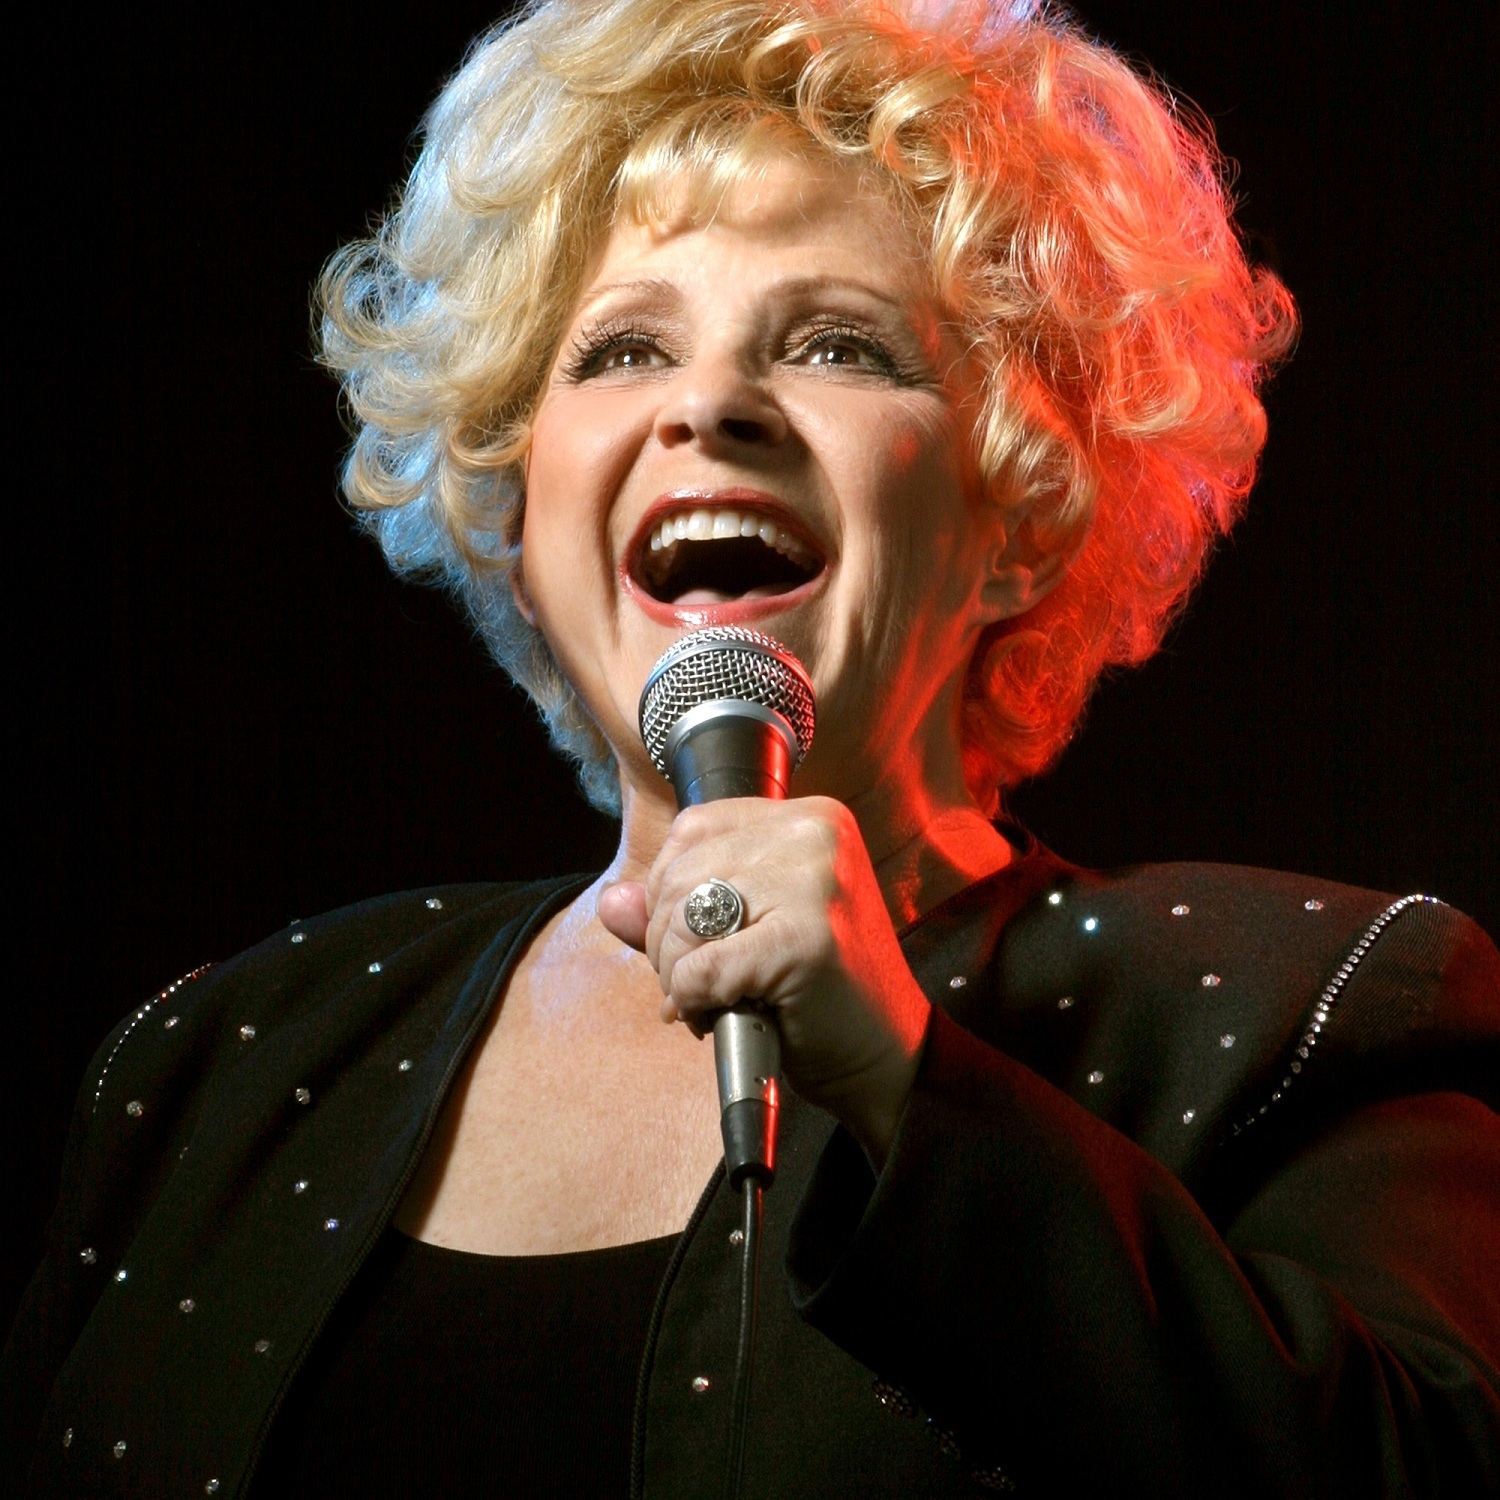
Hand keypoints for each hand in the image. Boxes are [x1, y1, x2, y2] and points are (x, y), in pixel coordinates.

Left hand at [596, 797, 930, 1165]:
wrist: (890, 1057)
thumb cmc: (819, 993)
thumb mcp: (748, 931)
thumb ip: (678, 911)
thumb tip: (611, 903)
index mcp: (809, 817)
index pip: (691, 829)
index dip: (670, 892)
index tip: (698, 939)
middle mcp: (815, 834)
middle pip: (678, 874)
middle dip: (668, 943)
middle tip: (702, 985)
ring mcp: (813, 882)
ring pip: (681, 919)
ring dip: (678, 976)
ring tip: (713, 1001)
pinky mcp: (804, 940)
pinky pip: (700, 969)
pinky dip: (693, 1002)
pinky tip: (718, 1016)